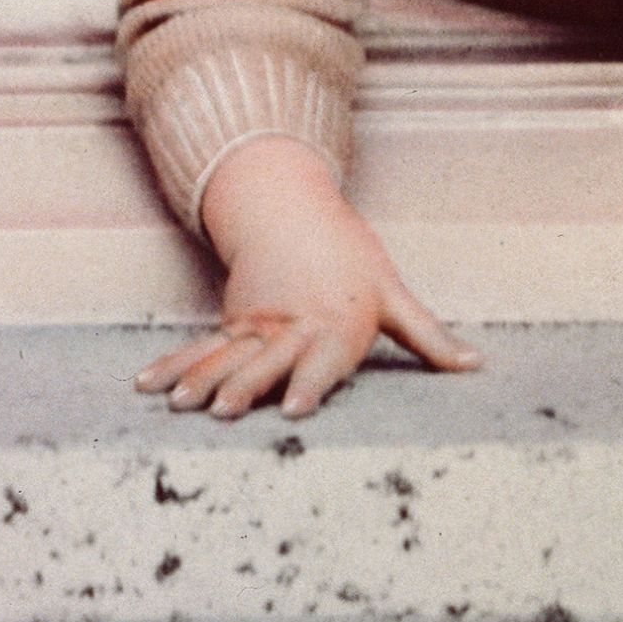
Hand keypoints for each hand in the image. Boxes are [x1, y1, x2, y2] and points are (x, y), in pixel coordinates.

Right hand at [136, 138, 480, 419]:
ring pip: (226, 355)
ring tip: (176, 403)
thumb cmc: (353, 259)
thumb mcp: (393, 292)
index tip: (292, 409)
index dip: (308, 384)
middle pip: (266, 360)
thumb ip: (428, 336)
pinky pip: (200, 347)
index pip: (322, 359)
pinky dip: (173, 364)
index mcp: (336, 323)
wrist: (294, 209)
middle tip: (222, 413)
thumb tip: (477, 366)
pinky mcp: (232, 322)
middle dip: (244, 387)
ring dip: (200, 379)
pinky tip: (145, 385)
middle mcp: (293, 326)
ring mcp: (257, 324)